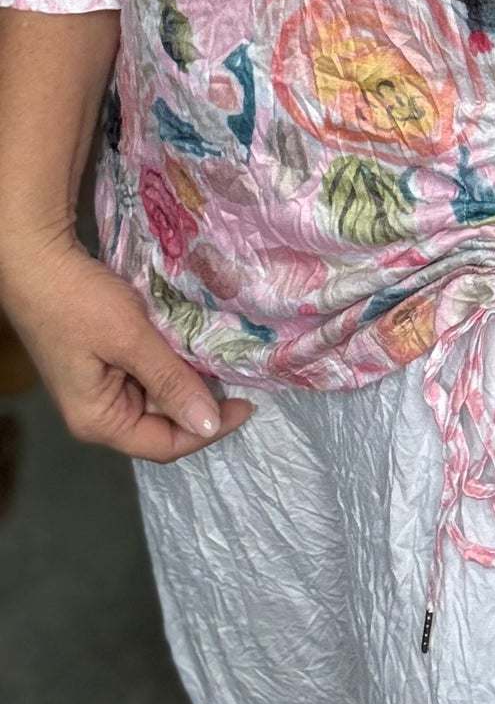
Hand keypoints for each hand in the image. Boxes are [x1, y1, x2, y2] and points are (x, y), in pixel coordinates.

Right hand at [0, 234, 253, 463]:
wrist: (38, 259)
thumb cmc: (78, 302)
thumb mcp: (130, 340)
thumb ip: (170, 381)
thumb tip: (209, 423)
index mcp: (99, 421)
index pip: (165, 444)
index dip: (208, 429)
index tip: (247, 404)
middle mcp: (100, 411)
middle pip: (162, 422)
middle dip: (200, 401)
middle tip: (240, 375)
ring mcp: (102, 383)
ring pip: (158, 393)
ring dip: (188, 376)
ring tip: (223, 357)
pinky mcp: (105, 357)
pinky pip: (147, 369)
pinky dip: (172, 358)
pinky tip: (195, 341)